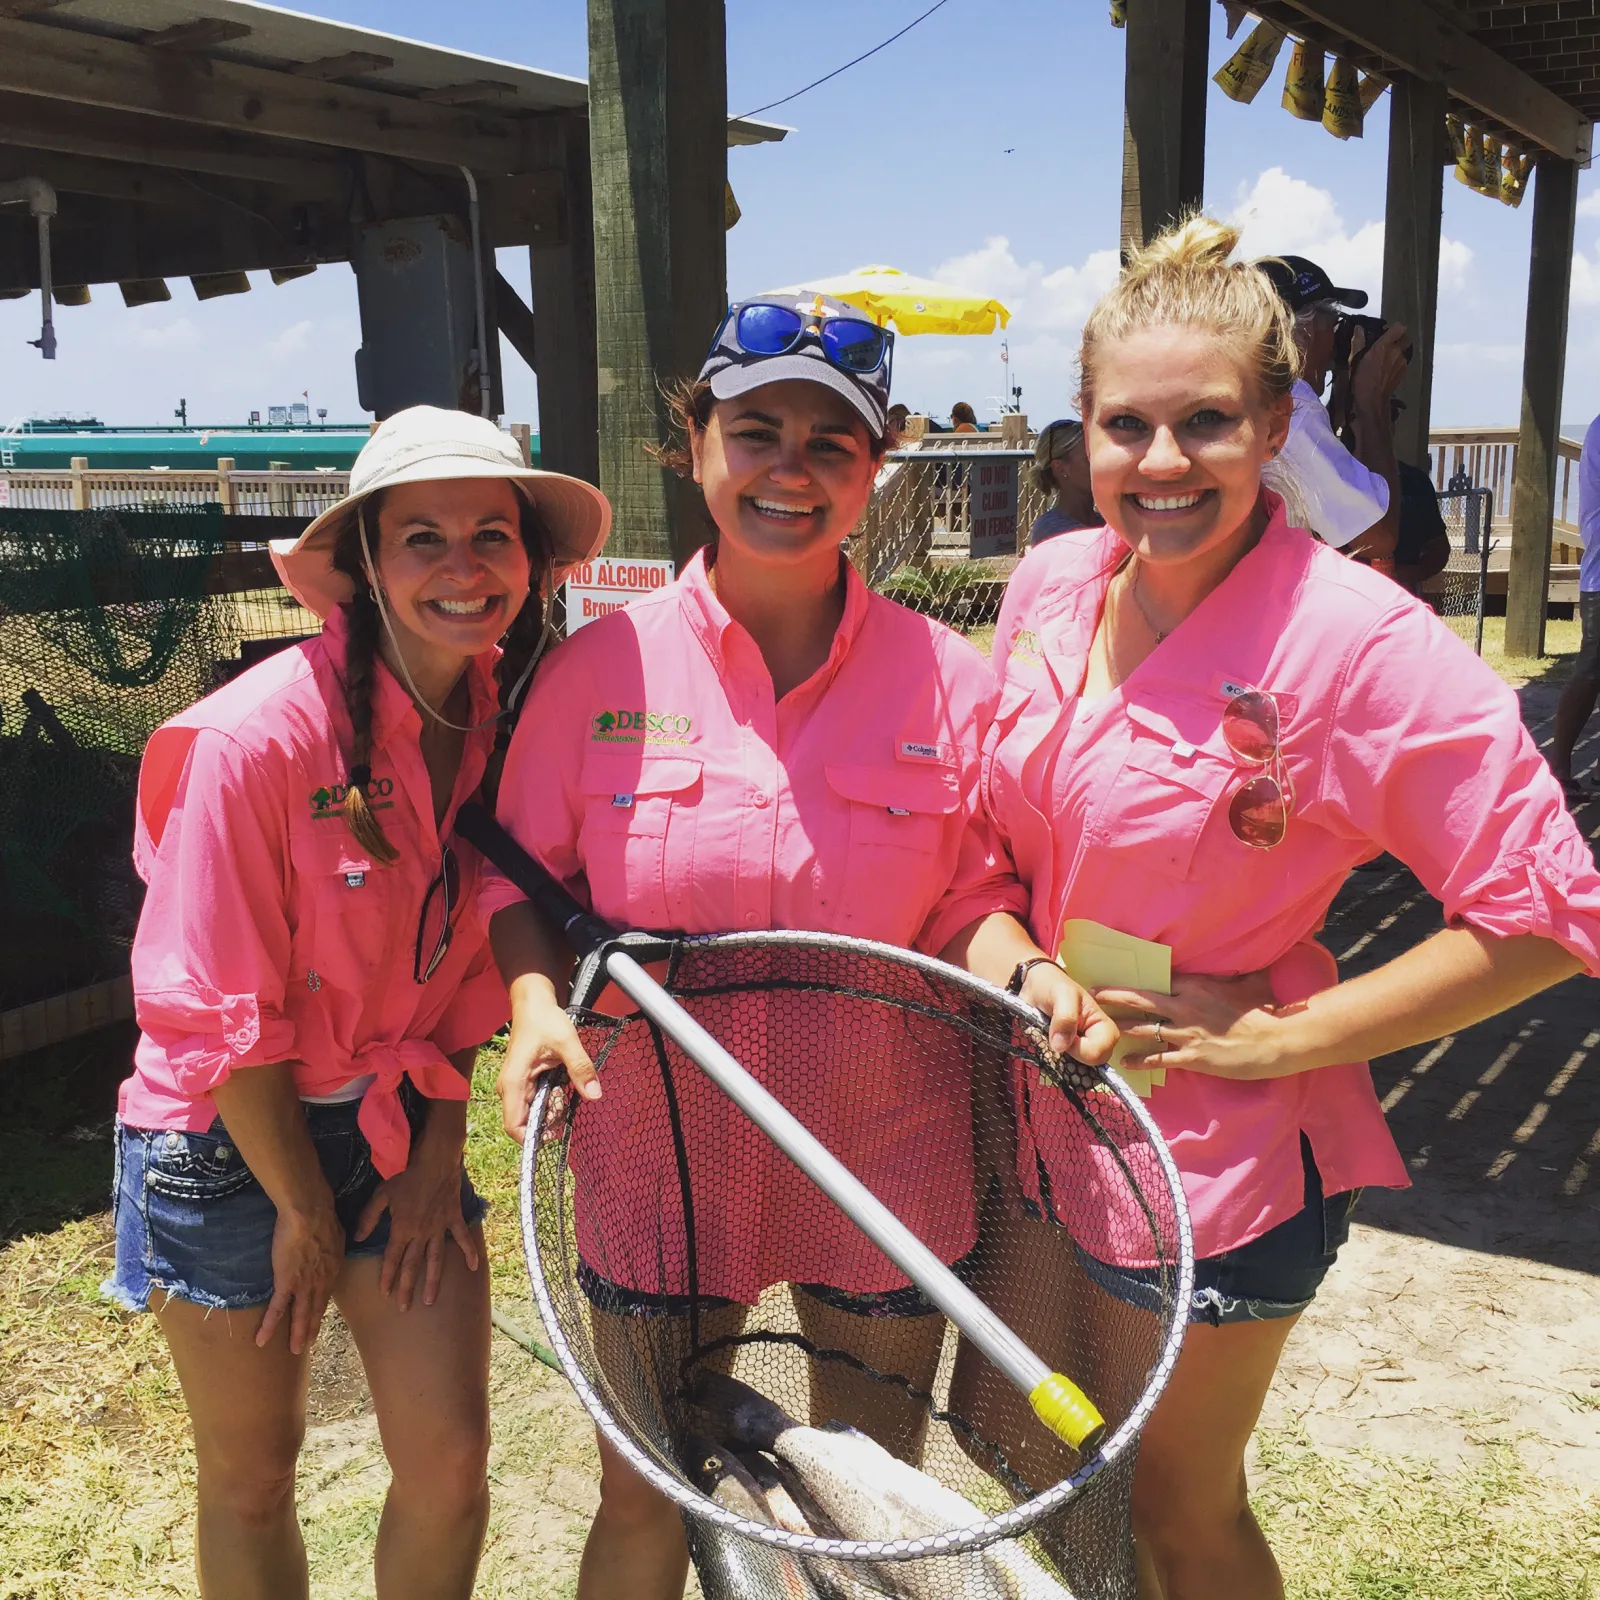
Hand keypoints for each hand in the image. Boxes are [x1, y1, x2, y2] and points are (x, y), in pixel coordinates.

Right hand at [256, 1196, 342, 1353]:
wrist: (310, 1213)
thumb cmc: (323, 1215)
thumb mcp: (337, 1232)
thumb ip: (333, 1243)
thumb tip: (333, 1243)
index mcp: (333, 1268)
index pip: (325, 1293)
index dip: (321, 1307)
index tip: (318, 1319)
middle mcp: (322, 1281)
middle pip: (316, 1309)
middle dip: (311, 1328)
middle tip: (307, 1345)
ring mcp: (304, 1284)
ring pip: (300, 1314)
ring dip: (297, 1334)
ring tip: (295, 1351)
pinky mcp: (286, 1283)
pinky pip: (277, 1309)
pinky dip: (269, 1326)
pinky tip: (262, 1340)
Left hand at [353, 1123, 479, 1309]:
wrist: (434, 1162)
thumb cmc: (406, 1176)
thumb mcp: (382, 1194)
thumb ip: (369, 1217)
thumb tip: (358, 1237)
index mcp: (402, 1228)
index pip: (393, 1258)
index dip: (388, 1277)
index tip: (386, 1295)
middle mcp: (420, 1233)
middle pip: (413, 1265)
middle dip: (407, 1288)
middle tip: (405, 1309)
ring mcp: (439, 1228)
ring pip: (435, 1259)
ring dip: (433, 1281)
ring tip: (430, 1301)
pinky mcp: (453, 1219)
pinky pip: (462, 1238)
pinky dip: (469, 1252)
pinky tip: (474, 1267)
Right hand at [498, 984, 597, 1142]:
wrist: (533, 1003)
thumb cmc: (544, 1020)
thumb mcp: (567, 1042)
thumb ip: (581, 1068)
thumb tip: (595, 1095)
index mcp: (514, 1083)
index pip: (515, 1126)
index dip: (534, 1139)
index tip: (558, 1131)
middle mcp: (510, 1089)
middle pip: (526, 1123)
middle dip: (548, 1121)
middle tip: (565, 1101)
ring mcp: (516, 1086)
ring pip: (532, 1114)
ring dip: (551, 1110)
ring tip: (563, 1090)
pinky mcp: (524, 1083)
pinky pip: (536, 1102)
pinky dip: (550, 1100)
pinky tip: (560, 1085)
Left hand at [1019, 962, 1118, 1063]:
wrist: (1032, 987)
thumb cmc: (1051, 985)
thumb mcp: (1062, 994)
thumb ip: (1065, 1018)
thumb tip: (1061, 1047)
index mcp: (1103, 1027)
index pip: (1100, 1052)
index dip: (1080, 1049)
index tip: (1063, 1034)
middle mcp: (1096, 1041)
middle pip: (1092, 1065)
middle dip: (1071, 1056)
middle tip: (1056, 1038)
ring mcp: (1081, 1050)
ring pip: (1078, 1070)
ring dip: (1060, 1061)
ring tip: (1050, 1041)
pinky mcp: (1067, 1055)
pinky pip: (1065, 1069)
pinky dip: (1054, 1063)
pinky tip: (1046, 1048)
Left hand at [1092, 969, 1291, 1080]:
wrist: (1277, 1041)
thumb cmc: (1263, 1009)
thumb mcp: (1245, 981)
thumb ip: (1229, 971)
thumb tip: (1234, 952)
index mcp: (1196, 985)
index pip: (1158, 979)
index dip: (1137, 978)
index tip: (1118, 975)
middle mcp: (1185, 1006)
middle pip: (1141, 999)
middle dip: (1114, 996)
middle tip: (1092, 993)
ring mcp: (1186, 1033)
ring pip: (1144, 1029)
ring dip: (1122, 1028)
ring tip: (1102, 1029)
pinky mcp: (1192, 1058)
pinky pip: (1159, 1059)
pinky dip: (1140, 1060)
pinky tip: (1125, 1062)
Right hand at [1350, 321, 1409, 410]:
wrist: (1372, 401)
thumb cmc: (1361, 380)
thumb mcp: (1355, 360)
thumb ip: (1358, 342)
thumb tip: (1359, 328)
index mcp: (1384, 346)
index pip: (1399, 327)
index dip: (1394, 328)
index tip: (1387, 332)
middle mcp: (1397, 352)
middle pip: (1406, 338)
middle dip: (1399, 339)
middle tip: (1388, 344)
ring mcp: (1402, 363)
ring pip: (1404, 351)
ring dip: (1398, 352)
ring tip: (1386, 359)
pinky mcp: (1403, 372)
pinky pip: (1403, 362)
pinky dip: (1397, 363)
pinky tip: (1387, 370)